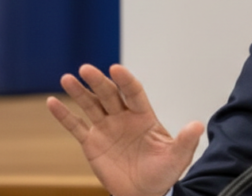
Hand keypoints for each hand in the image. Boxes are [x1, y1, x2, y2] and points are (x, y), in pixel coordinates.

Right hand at [46, 64, 204, 195]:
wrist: (144, 194)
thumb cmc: (163, 174)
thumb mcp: (177, 157)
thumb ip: (186, 141)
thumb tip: (198, 125)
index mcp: (144, 116)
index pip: (133, 93)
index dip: (125, 81)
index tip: (116, 69)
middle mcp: (123, 117)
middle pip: (109, 94)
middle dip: (98, 82)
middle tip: (86, 69)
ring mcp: (106, 128)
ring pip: (91, 105)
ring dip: (79, 92)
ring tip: (67, 78)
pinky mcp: (92, 143)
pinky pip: (75, 126)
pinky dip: (64, 115)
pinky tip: (52, 102)